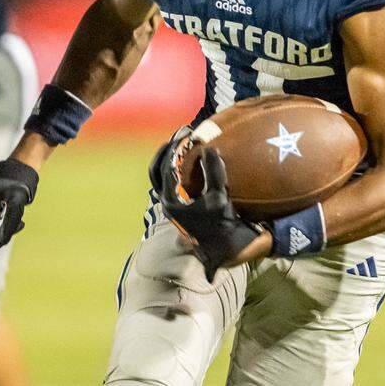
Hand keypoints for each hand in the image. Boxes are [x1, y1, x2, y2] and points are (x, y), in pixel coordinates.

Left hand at [149, 140, 261, 280]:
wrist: (226, 251)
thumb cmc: (221, 227)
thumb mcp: (219, 198)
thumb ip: (213, 173)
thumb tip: (208, 149)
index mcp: (170, 201)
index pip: (164, 167)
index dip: (175, 147)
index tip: (187, 134)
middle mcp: (168, 203)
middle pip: (158, 170)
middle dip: (168, 151)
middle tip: (182, 136)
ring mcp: (174, 206)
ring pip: (164, 177)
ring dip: (173, 160)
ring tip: (186, 145)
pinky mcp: (184, 207)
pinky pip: (176, 184)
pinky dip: (182, 171)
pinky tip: (196, 162)